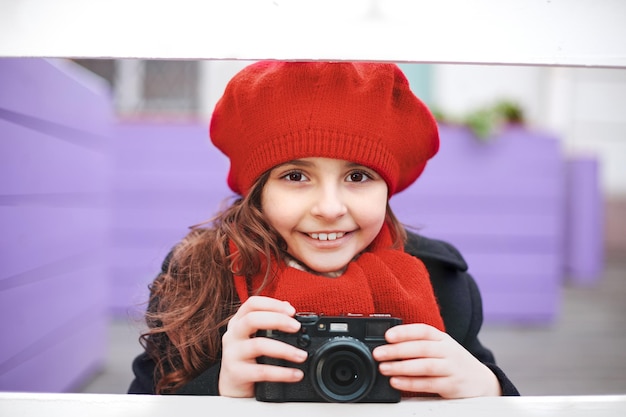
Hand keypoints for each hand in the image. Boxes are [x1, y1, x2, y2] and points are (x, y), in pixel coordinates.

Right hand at [218, 296, 307, 396]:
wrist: (232, 385)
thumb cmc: (247, 357)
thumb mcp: (254, 335)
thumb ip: (269, 320)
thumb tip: (288, 308)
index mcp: (238, 322)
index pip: (252, 303)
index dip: (272, 304)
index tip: (292, 311)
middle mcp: (233, 335)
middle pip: (252, 319)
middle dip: (278, 320)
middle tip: (297, 327)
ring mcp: (232, 354)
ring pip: (258, 345)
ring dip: (284, 349)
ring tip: (302, 355)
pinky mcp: (236, 373)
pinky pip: (262, 371)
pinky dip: (282, 373)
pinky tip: (295, 374)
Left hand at [372, 323, 500, 397]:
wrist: (481, 381)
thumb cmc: (452, 362)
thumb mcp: (440, 348)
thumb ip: (419, 345)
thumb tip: (388, 345)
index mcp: (442, 338)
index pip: (423, 330)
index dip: (405, 331)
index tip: (387, 335)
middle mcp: (448, 351)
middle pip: (422, 348)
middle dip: (397, 350)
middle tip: (378, 353)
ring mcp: (451, 368)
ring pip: (425, 366)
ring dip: (402, 367)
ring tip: (384, 368)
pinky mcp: (452, 386)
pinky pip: (429, 384)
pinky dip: (411, 383)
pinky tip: (396, 382)